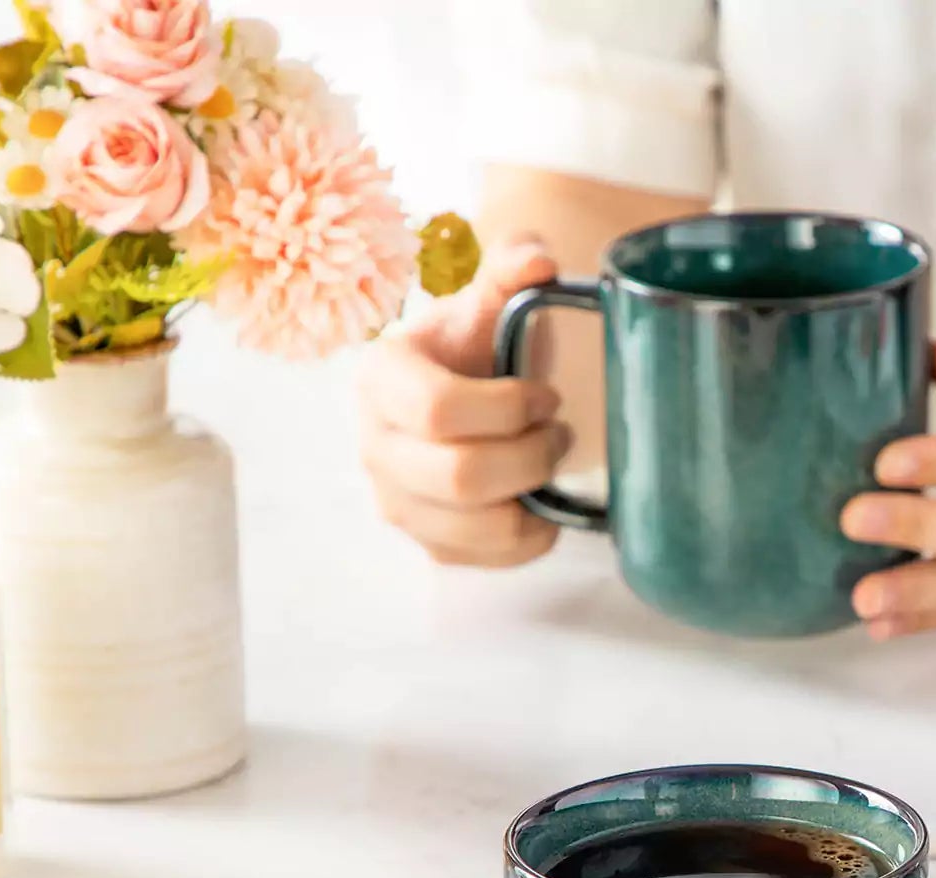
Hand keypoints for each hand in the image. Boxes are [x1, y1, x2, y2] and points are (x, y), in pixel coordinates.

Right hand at [357, 234, 568, 566]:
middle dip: (529, 456)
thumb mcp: (492, 301)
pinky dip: (534, 536)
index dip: (509, 408)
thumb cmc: (479, 348)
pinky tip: (542, 500)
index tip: (546, 395)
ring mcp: (398, 503)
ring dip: (534, 495)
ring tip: (551, 461)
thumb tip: (538, 260)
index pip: (438, 411)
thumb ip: (512, 268)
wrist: (469, 396)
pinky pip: (490, 559)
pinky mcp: (429, 545)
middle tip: (559, 432)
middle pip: (460, 478)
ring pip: (479, 528)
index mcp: (381, 378)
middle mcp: (375, 447)